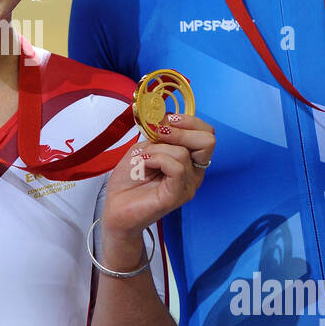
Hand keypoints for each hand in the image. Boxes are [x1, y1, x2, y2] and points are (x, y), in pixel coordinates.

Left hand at [101, 113, 214, 238]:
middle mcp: (194, 173)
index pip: (206, 133)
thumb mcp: (144, 148)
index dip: (189, 121)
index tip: (166, 120)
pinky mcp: (177, 195)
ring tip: (143, 160)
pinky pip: (176, 167)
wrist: (115, 207)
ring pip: (184, 152)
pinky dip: (155, 159)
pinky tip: (144, 165)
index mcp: (189, 160)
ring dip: (157, 149)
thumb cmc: (129, 180)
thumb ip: (159, 135)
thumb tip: (166, 118)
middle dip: (181, 131)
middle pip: (208, 140)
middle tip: (159, 134)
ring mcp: (188, 185)